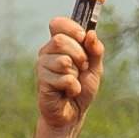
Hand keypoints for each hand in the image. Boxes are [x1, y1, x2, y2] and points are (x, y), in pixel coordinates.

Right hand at [33, 14, 105, 132]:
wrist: (73, 113)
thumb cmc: (82, 88)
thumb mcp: (95, 67)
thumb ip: (96, 50)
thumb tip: (91, 33)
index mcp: (59, 44)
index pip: (57, 24)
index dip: (70, 27)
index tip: (82, 36)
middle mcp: (47, 53)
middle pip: (59, 40)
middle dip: (78, 54)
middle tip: (82, 67)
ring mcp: (42, 67)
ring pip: (62, 61)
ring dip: (76, 73)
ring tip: (74, 82)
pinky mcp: (42, 83)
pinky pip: (64, 79)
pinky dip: (73, 87)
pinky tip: (68, 93)